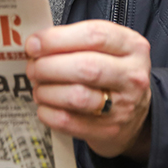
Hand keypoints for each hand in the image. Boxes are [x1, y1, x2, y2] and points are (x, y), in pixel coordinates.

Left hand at [25, 20, 151, 160]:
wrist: (134, 115)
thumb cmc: (110, 72)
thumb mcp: (105, 49)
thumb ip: (75, 41)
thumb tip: (35, 44)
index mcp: (132, 46)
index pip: (93, 36)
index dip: (57, 39)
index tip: (33, 43)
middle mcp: (132, 75)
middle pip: (85, 67)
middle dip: (48, 66)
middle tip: (33, 67)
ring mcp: (123, 106)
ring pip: (76, 96)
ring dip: (47, 91)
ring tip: (38, 87)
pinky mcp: (108, 130)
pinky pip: (68, 121)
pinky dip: (48, 112)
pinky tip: (44, 106)